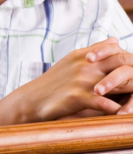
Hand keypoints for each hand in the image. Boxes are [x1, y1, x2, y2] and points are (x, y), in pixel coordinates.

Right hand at [12, 38, 132, 121]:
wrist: (31, 99)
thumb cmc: (54, 82)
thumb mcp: (73, 61)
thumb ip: (95, 50)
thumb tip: (115, 39)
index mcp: (84, 56)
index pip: (116, 50)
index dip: (131, 59)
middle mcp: (85, 65)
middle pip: (122, 62)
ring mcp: (81, 81)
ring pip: (117, 82)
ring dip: (132, 92)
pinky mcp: (76, 97)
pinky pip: (103, 103)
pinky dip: (117, 109)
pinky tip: (123, 114)